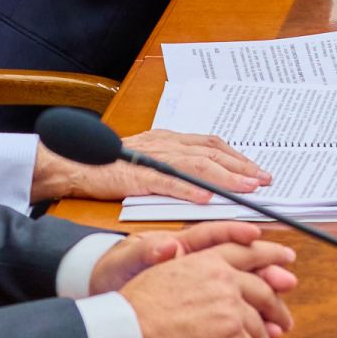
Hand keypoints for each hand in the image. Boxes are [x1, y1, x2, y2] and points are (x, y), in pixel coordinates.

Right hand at [32, 129, 271, 205]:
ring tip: (246, 188)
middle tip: (265, 180)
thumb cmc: (108, 165)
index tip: (259, 171)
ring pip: (196, 165)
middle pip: (212, 152)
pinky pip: (166, 182)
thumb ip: (175, 166)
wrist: (71, 163)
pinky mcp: (135, 176)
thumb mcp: (148, 159)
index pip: (212, 145)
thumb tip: (207, 182)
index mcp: (169, 139)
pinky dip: (188, 189)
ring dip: (225, 177)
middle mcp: (164, 144)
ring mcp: (150, 159)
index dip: (238, 157)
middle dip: (242, 167)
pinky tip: (206, 198)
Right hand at [96, 221, 299, 337]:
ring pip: (259, 326)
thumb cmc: (136, 306)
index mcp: (209, 260)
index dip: (272, 255)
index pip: (249, 252)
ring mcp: (231, 309)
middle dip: (277, 307)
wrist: (127, 330)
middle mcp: (225, 280)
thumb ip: (195, 272)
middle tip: (284, 318)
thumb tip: (207, 284)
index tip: (287, 259)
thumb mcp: (167, 272)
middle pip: (263, 292)